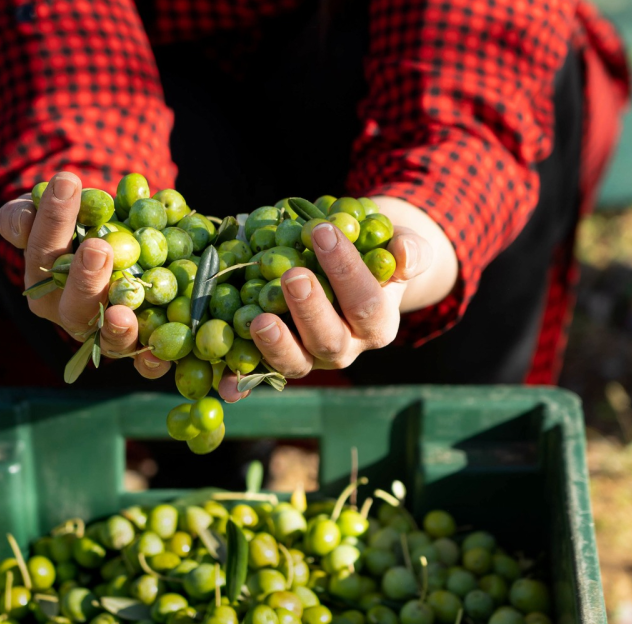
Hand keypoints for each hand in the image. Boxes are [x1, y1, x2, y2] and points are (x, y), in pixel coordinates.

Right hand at [0, 171, 170, 378]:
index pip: (41, 250)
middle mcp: (68, 311)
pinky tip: (158, 358)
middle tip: (99, 248)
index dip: (50, 219)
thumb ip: (27, 213)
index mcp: (43, 277)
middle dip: (84, 279)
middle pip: (72, 304)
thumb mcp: (52, 207)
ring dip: (114, 328)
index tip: (68, 182)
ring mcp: (101, 332)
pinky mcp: (137, 346)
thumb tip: (22, 219)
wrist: (125, 236)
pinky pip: (141, 362)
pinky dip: (149, 363)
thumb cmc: (82, 220)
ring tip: (122, 313)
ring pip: (104, 338)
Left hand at [218, 200, 456, 400]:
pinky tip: (223, 382)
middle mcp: (345, 348)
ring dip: (276, 346)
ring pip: (295, 363)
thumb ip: (409, 249)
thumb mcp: (400, 244)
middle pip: (329, 340)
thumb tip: (405, 255)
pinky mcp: (278, 362)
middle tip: (292, 276)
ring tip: (260, 320)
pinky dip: (239, 380)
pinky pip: (258, 374)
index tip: (323, 232)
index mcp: (378, 324)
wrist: (348, 270)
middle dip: (310, 310)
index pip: (367, 304)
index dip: (347, 271)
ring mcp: (309, 358)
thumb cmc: (374, 252)